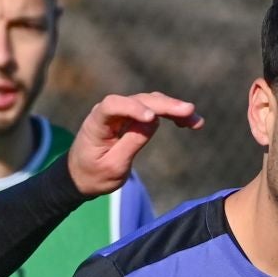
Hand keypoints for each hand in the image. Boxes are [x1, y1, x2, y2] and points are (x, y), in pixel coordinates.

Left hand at [65, 92, 202, 195]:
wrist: (82, 176)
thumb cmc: (93, 175)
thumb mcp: (112, 167)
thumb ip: (131, 143)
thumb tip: (153, 121)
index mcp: (97, 121)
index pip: (114, 105)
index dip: (133, 108)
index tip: (152, 118)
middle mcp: (110, 110)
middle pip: (140, 100)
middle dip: (165, 106)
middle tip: (189, 112)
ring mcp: (122, 111)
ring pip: (151, 103)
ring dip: (174, 109)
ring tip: (195, 120)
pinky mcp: (132, 117)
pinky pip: (154, 111)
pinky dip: (170, 115)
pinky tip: (188, 121)